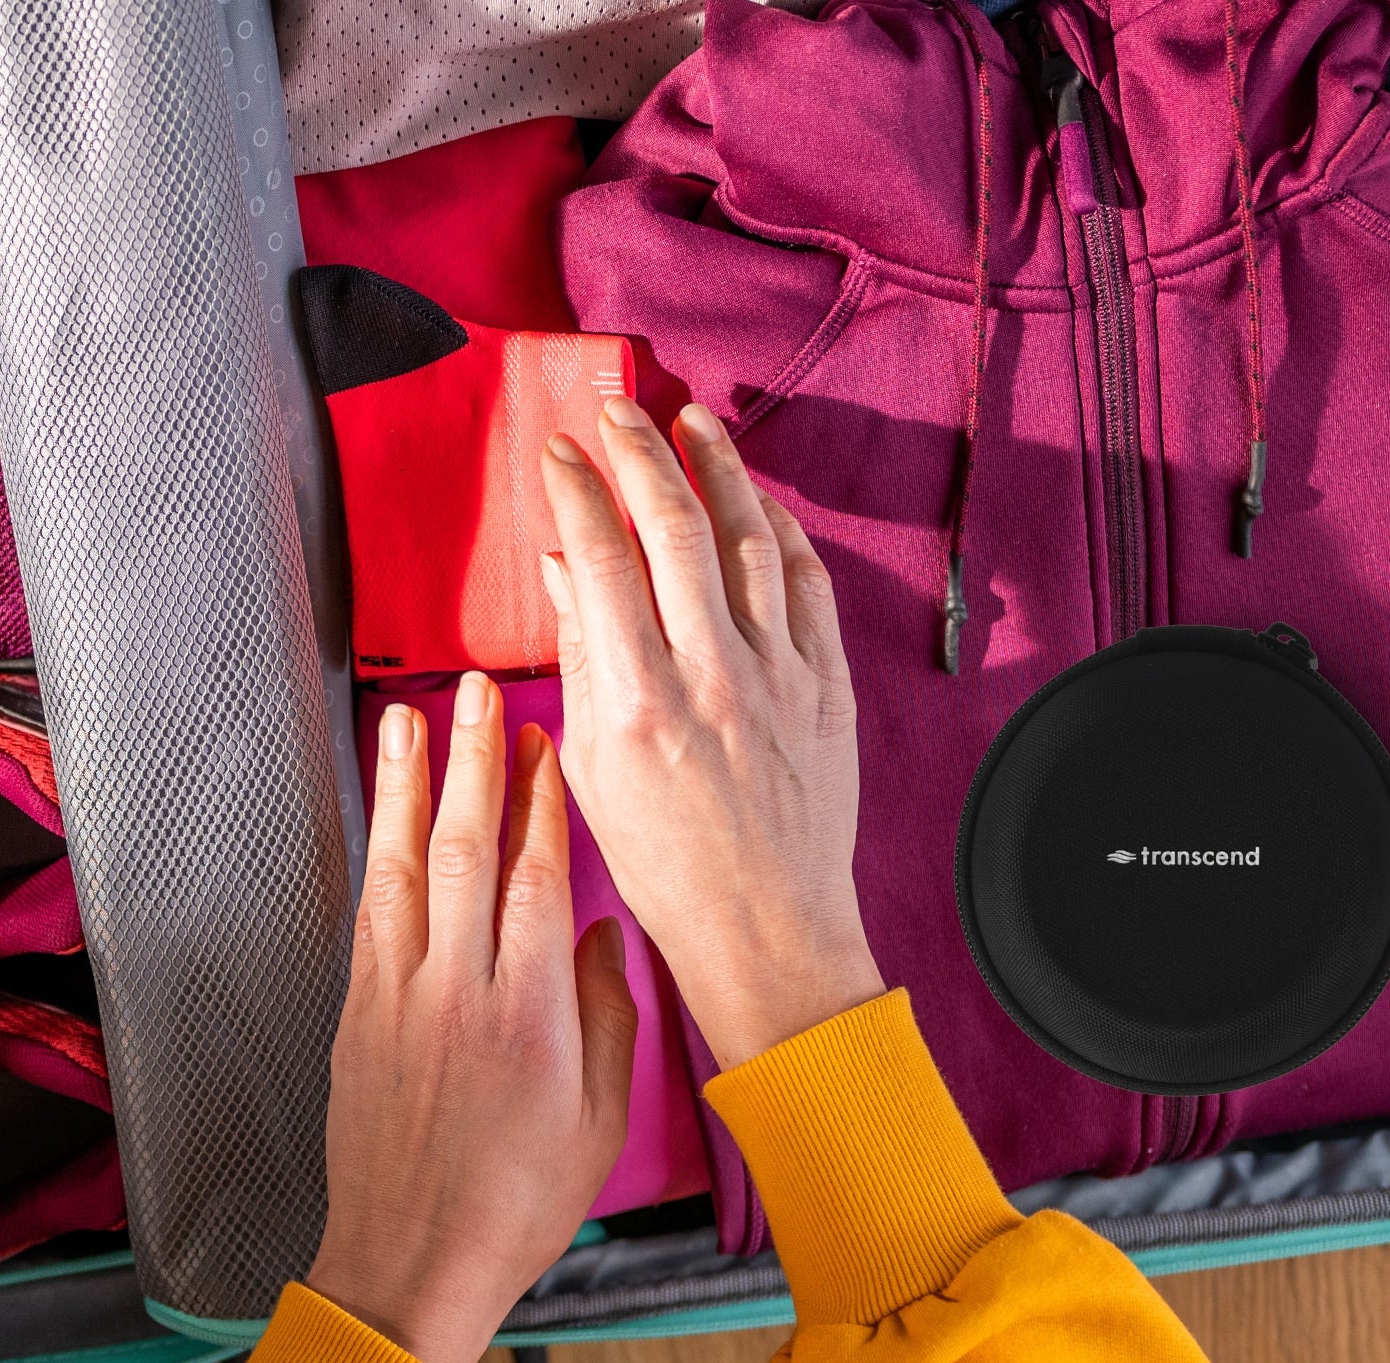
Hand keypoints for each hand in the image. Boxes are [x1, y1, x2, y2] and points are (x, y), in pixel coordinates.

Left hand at [307, 678, 636, 1362]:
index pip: (535, 878)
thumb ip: (608, 1016)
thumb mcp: (599, 1119)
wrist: (411, 1266)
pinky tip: (382, 813)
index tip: (544, 742)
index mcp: (528, 1014)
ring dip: (407, 786)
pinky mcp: (359, 1015)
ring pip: (403, 868)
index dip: (541, 802)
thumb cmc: (517, 1202)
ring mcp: (398, 998)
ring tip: (408, 719)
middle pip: (463, 850)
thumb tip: (607, 933)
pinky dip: (377, 851)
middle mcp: (457, 989)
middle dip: (471, 761)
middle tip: (475, 693)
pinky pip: (370, 912)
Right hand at [538, 396, 882, 1071]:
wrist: (767, 925)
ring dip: (721, 469)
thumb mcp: (592, 770)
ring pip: (751, 539)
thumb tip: (565, 569)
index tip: (561, 451)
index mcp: (637, 702)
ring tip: (695, 422)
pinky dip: (784, 531)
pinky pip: (809, 584)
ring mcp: (779, 676)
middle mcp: (711, 675)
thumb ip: (580, 659)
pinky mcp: (827, 686)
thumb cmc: (669, 865)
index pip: (603, 558)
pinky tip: (760, 501)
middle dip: (642, 451)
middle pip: (675, 528)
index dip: (578, 489)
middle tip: (619, 410)